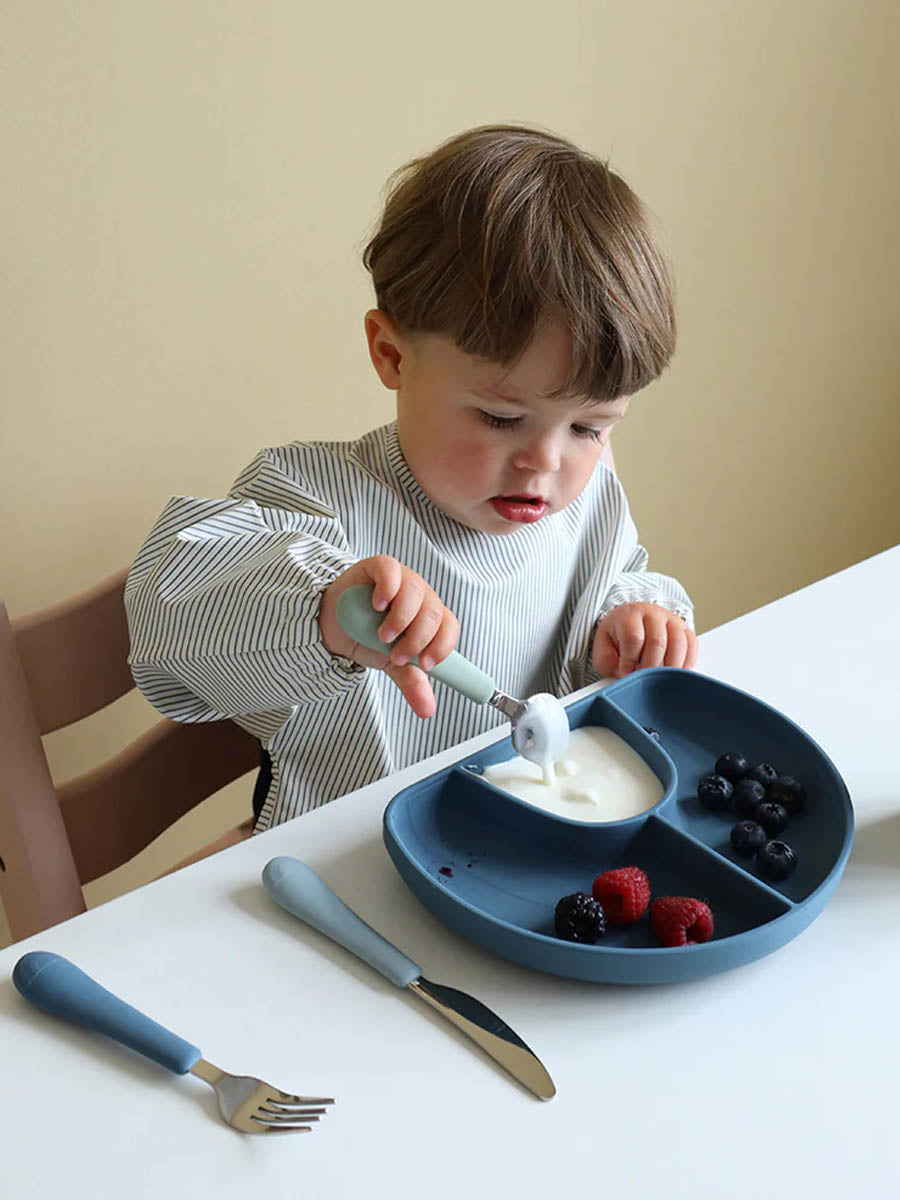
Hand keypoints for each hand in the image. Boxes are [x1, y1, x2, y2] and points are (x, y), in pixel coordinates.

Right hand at [318, 556, 458, 717]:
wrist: (333, 624)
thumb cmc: (367, 638)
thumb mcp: (391, 663)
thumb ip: (410, 682)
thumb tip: (427, 711)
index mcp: (430, 618)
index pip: (449, 627)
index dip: (441, 647)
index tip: (424, 665)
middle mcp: (421, 597)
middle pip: (433, 613)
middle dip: (416, 639)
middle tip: (396, 655)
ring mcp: (402, 579)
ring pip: (415, 592)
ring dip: (401, 619)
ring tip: (383, 636)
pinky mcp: (380, 566)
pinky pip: (391, 570)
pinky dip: (387, 589)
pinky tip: (376, 605)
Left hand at [592, 603, 697, 678]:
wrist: (632, 622)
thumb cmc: (618, 636)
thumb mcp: (603, 648)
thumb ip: (607, 663)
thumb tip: (623, 677)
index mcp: (629, 615)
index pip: (634, 637)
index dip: (630, 660)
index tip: (625, 672)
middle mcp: (653, 614)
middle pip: (657, 642)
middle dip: (649, 667)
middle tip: (643, 679)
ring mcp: (672, 621)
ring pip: (678, 645)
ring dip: (668, 668)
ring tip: (658, 679)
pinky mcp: (686, 631)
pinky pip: (692, 647)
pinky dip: (685, 664)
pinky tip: (674, 674)